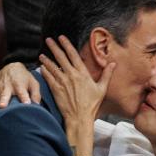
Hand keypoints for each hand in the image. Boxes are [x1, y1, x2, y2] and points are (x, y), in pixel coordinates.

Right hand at [0, 62, 40, 110]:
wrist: (12, 65)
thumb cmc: (25, 78)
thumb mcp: (34, 83)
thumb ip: (36, 95)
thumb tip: (37, 107)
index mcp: (19, 85)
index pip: (23, 92)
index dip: (25, 99)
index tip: (27, 105)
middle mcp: (7, 86)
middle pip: (5, 94)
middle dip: (3, 100)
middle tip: (2, 107)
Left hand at [39, 36, 114, 155]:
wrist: (80, 118)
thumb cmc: (91, 105)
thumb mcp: (101, 89)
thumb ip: (106, 75)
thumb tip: (113, 64)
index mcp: (83, 73)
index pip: (73, 55)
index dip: (67, 44)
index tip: (61, 37)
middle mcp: (72, 76)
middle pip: (61, 57)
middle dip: (54, 47)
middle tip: (49, 39)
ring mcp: (63, 82)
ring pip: (52, 67)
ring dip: (46, 59)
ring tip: (42, 54)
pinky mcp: (56, 90)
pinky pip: (49, 78)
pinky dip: (44, 71)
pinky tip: (41, 67)